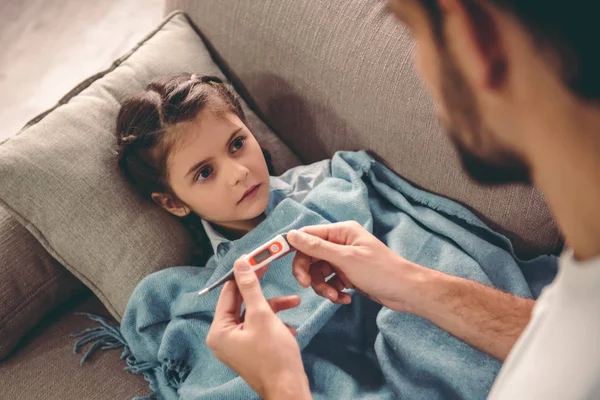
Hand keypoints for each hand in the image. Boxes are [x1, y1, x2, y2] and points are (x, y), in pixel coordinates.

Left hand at [206, 258, 310, 399]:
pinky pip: (260, 327)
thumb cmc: (275, 356)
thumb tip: (240, 263)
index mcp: (219, 330)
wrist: (290, 389)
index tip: (256, 258)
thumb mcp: (262, 315)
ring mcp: (237, 345)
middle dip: (262, 291)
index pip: (229, 292)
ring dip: (274, 307)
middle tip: (271, 269)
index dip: (244, 273)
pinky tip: (290, 327)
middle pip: (241, 302)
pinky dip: (275, 323)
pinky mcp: (251, 350)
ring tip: (293, 302)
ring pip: (254, 314)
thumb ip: (250, 287)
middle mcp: (224, 338)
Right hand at [287, 221, 423, 311]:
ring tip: (335, 296)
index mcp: (341, 232)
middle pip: (310, 256)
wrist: (406, 292)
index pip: (307, 236)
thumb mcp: (345, 258)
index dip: (294, 249)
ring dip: (322, 287)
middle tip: (307, 286)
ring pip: (319, 272)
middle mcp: (340, 243)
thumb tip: (291, 235)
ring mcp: (344, 260)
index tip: (282, 263)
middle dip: (309, 273)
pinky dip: (334, 292)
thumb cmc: (379, 271)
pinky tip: (345, 298)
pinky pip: (330, 282)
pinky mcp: (348, 275)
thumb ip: (317, 247)